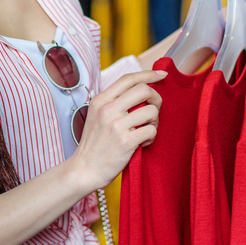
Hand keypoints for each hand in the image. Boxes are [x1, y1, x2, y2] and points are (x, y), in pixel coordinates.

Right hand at [67, 69, 164, 192]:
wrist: (84, 170)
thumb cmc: (94, 144)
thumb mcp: (97, 116)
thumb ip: (114, 102)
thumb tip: (140, 89)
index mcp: (100, 100)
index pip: (128, 78)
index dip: (148, 74)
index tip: (161, 75)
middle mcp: (108, 110)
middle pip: (143, 89)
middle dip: (156, 98)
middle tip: (154, 110)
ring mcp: (116, 125)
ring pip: (151, 110)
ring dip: (155, 121)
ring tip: (146, 131)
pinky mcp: (126, 141)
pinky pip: (151, 130)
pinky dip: (151, 137)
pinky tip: (142, 143)